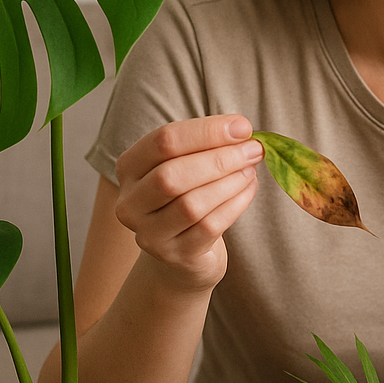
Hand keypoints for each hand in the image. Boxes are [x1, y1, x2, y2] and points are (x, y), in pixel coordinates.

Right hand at [112, 114, 262, 291]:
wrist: (183, 252)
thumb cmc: (188, 195)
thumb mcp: (187, 164)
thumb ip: (206, 145)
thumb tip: (241, 129)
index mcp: (129, 167)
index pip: (163, 141)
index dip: (206, 131)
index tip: (243, 127)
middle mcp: (131, 203)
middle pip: (171, 176)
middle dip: (219, 159)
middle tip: (254, 149)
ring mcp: (150, 234)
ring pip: (191, 205)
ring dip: (230, 182)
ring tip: (251, 169)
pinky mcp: (176, 255)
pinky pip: (209, 227)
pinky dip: (236, 204)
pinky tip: (249, 189)